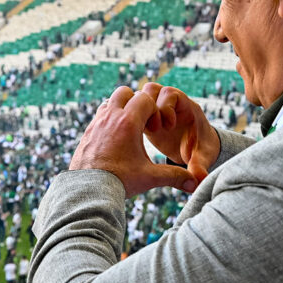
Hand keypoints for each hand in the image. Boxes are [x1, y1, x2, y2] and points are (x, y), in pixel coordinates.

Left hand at [69, 87, 199, 196]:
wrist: (88, 190)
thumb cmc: (119, 181)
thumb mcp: (149, 177)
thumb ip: (174, 176)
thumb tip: (195, 184)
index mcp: (128, 122)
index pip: (145, 99)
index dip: (155, 111)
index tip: (156, 129)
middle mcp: (111, 117)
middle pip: (126, 92)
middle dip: (137, 104)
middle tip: (143, 125)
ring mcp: (96, 122)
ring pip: (110, 100)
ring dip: (121, 109)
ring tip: (129, 131)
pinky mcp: (87, 131)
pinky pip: (100, 114)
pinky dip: (109, 119)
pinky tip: (115, 140)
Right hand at [141, 82, 219, 184]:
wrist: (197, 151)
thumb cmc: (202, 150)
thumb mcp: (201, 158)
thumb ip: (199, 166)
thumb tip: (200, 179)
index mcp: (185, 107)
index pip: (171, 93)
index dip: (167, 107)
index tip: (168, 127)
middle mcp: (169, 105)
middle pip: (152, 89)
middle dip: (149, 106)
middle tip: (153, 129)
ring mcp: (157, 110)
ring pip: (139, 97)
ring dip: (137, 112)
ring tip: (142, 133)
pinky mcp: (147, 119)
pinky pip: (133, 110)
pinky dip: (129, 119)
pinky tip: (131, 138)